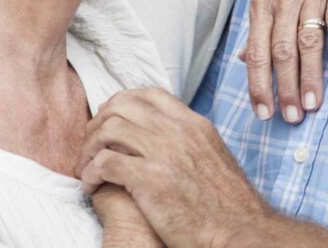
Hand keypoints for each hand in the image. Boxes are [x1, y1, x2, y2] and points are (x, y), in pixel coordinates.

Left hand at [79, 88, 271, 247]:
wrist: (241, 233)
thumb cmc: (228, 206)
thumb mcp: (214, 157)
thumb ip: (189, 141)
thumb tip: (168, 137)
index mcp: (194, 124)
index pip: (149, 94)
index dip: (122, 103)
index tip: (110, 120)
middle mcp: (177, 131)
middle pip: (122, 106)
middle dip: (98, 123)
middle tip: (91, 144)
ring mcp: (163, 153)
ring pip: (107, 130)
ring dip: (89, 148)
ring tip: (86, 166)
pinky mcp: (149, 179)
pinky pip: (104, 163)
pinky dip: (90, 172)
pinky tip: (91, 185)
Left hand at [243, 0, 327, 123]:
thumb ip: (258, 24)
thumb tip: (246, 59)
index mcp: (262, 1)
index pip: (258, 51)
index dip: (259, 84)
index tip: (263, 113)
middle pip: (282, 51)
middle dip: (285, 88)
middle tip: (291, 117)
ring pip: (308, 39)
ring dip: (310, 75)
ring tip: (313, 103)